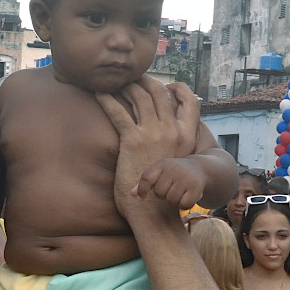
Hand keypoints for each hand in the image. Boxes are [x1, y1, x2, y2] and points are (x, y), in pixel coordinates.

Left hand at [96, 77, 198, 218]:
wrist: (154, 211)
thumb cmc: (163, 190)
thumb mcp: (178, 162)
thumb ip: (176, 144)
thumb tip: (168, 130)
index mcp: (187, 136)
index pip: (190, 101)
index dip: (178, 88)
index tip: (165, 84)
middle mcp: (173, 131)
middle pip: (160, 93)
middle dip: (145, 81)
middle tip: (132, 78)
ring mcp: (153, 134)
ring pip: (140, 97)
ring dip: (126, 86)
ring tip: (115, 83)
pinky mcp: (133, 141)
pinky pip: (118, 112)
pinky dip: (107, 99)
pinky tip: (99, 93)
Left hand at [135, 157, 207, 209]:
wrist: (199, 168)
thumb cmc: (174, 173)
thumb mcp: (159, 172)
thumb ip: (144, 183)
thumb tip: (132, 195)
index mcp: (162, 164)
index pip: (147, 178)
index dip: (142, 190)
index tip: (141, 198)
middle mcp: (174, 169)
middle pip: (160, 193)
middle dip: (163, 195)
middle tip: (171, 188)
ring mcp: (186, 177)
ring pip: (172, 200)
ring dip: (174, 200)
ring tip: (179, 191)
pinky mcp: (196, 187)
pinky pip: (184, 204)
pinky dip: (184, 204)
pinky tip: (187, 196)